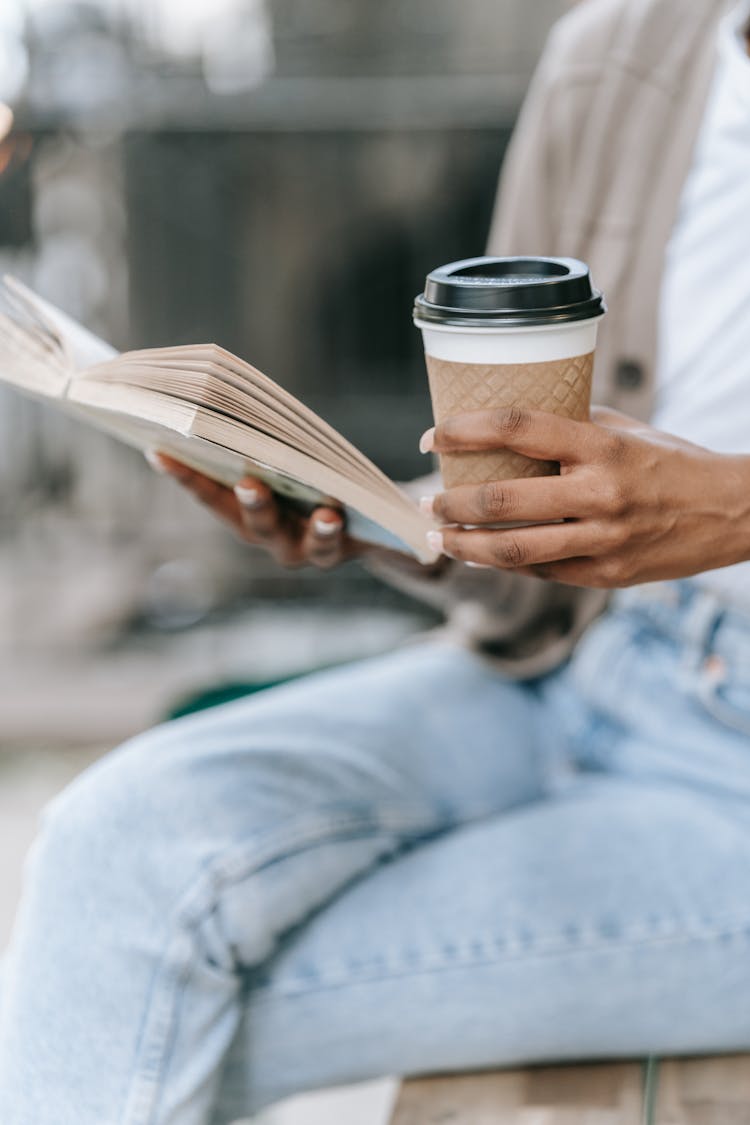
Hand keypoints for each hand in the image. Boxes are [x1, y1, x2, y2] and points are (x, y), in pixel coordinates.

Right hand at [146, 452, 365, 569]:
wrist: (371, 523)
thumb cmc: (319, 480)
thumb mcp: (293, 461)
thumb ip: (268, 443)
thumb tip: (238, 396)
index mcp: (244, 511)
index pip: (210, 494)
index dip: (184, 475)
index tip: (158, 451)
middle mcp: (267, 535)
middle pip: (249, 520)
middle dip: (244, 500)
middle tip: (243, 481)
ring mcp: (298, 549)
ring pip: (286, 539)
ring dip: (280, 518)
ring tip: (274, 497)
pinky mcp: (332, 553)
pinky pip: (328, 545)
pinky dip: (328, 530)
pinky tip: (331, 514)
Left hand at [421, 406, 749, 587]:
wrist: (733, 512)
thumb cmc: (672, 463)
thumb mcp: (627, 430)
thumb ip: (572, 428)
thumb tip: (512, 427)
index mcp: (602, 446)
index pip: (518, 430)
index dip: (465, 431)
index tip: (432, 437)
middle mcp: (599, 494)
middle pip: (503, 501)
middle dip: (451, 502)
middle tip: (426, 499)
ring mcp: (603, 541)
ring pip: (513, 552)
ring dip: (464, 545)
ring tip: (439, 537)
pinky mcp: (607, 575)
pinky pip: (541, 572)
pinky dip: (506, 564)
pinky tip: (482, 555)